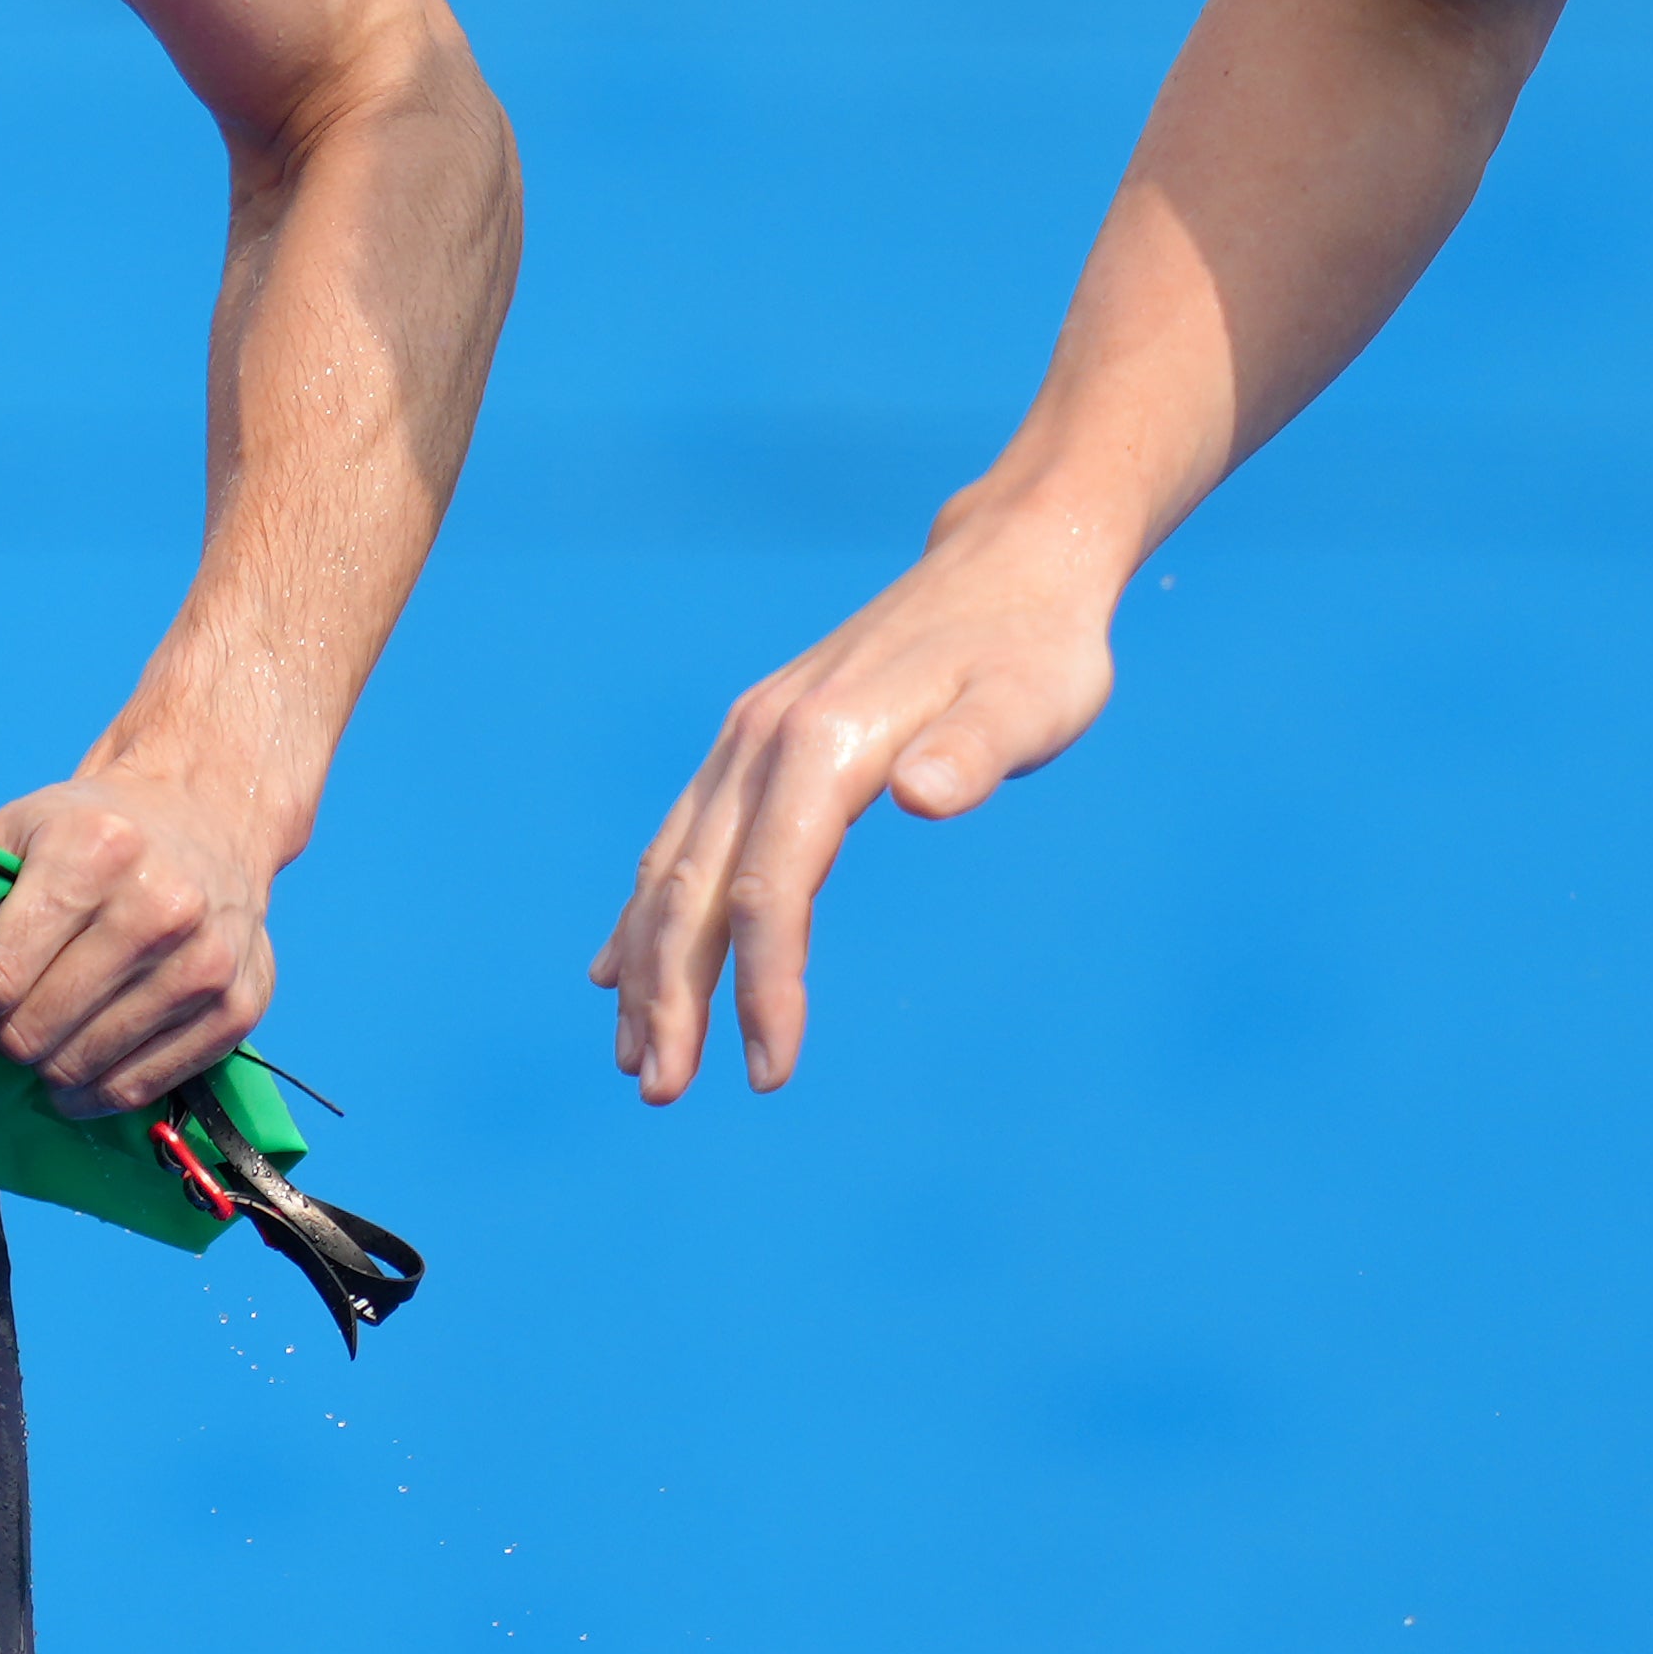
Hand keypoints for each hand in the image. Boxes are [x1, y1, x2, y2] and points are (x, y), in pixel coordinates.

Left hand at [0, 766, 278, 1122]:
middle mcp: (161, 903)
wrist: (207, 811)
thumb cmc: (83, 830)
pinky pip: (140, 1088)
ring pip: (84, 1069)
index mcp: (93, 849)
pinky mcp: (240, 1005)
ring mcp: (206, 959)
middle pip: (34, 1033)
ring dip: (44, 1069)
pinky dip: (96, 1088)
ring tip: (42, 1033)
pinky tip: (83, 1057)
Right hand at [598, 500, 1129, 1102]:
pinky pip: (681, 836)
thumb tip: (926, 792)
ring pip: (673, 864)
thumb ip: (978, 748)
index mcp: (822, 741)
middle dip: (671, 994)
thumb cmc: (1035, 646)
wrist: (1013, 562)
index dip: (763, 985)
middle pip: (696, 885)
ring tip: (636, 1055)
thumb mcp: (1033, 698)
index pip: (771, 887)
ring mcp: (750, 738)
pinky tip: (617, 967)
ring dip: (646, 963)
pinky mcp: (757, 741)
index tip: (771, 1071)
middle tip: (662, 1091)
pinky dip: (646, 907)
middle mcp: (763, 739)